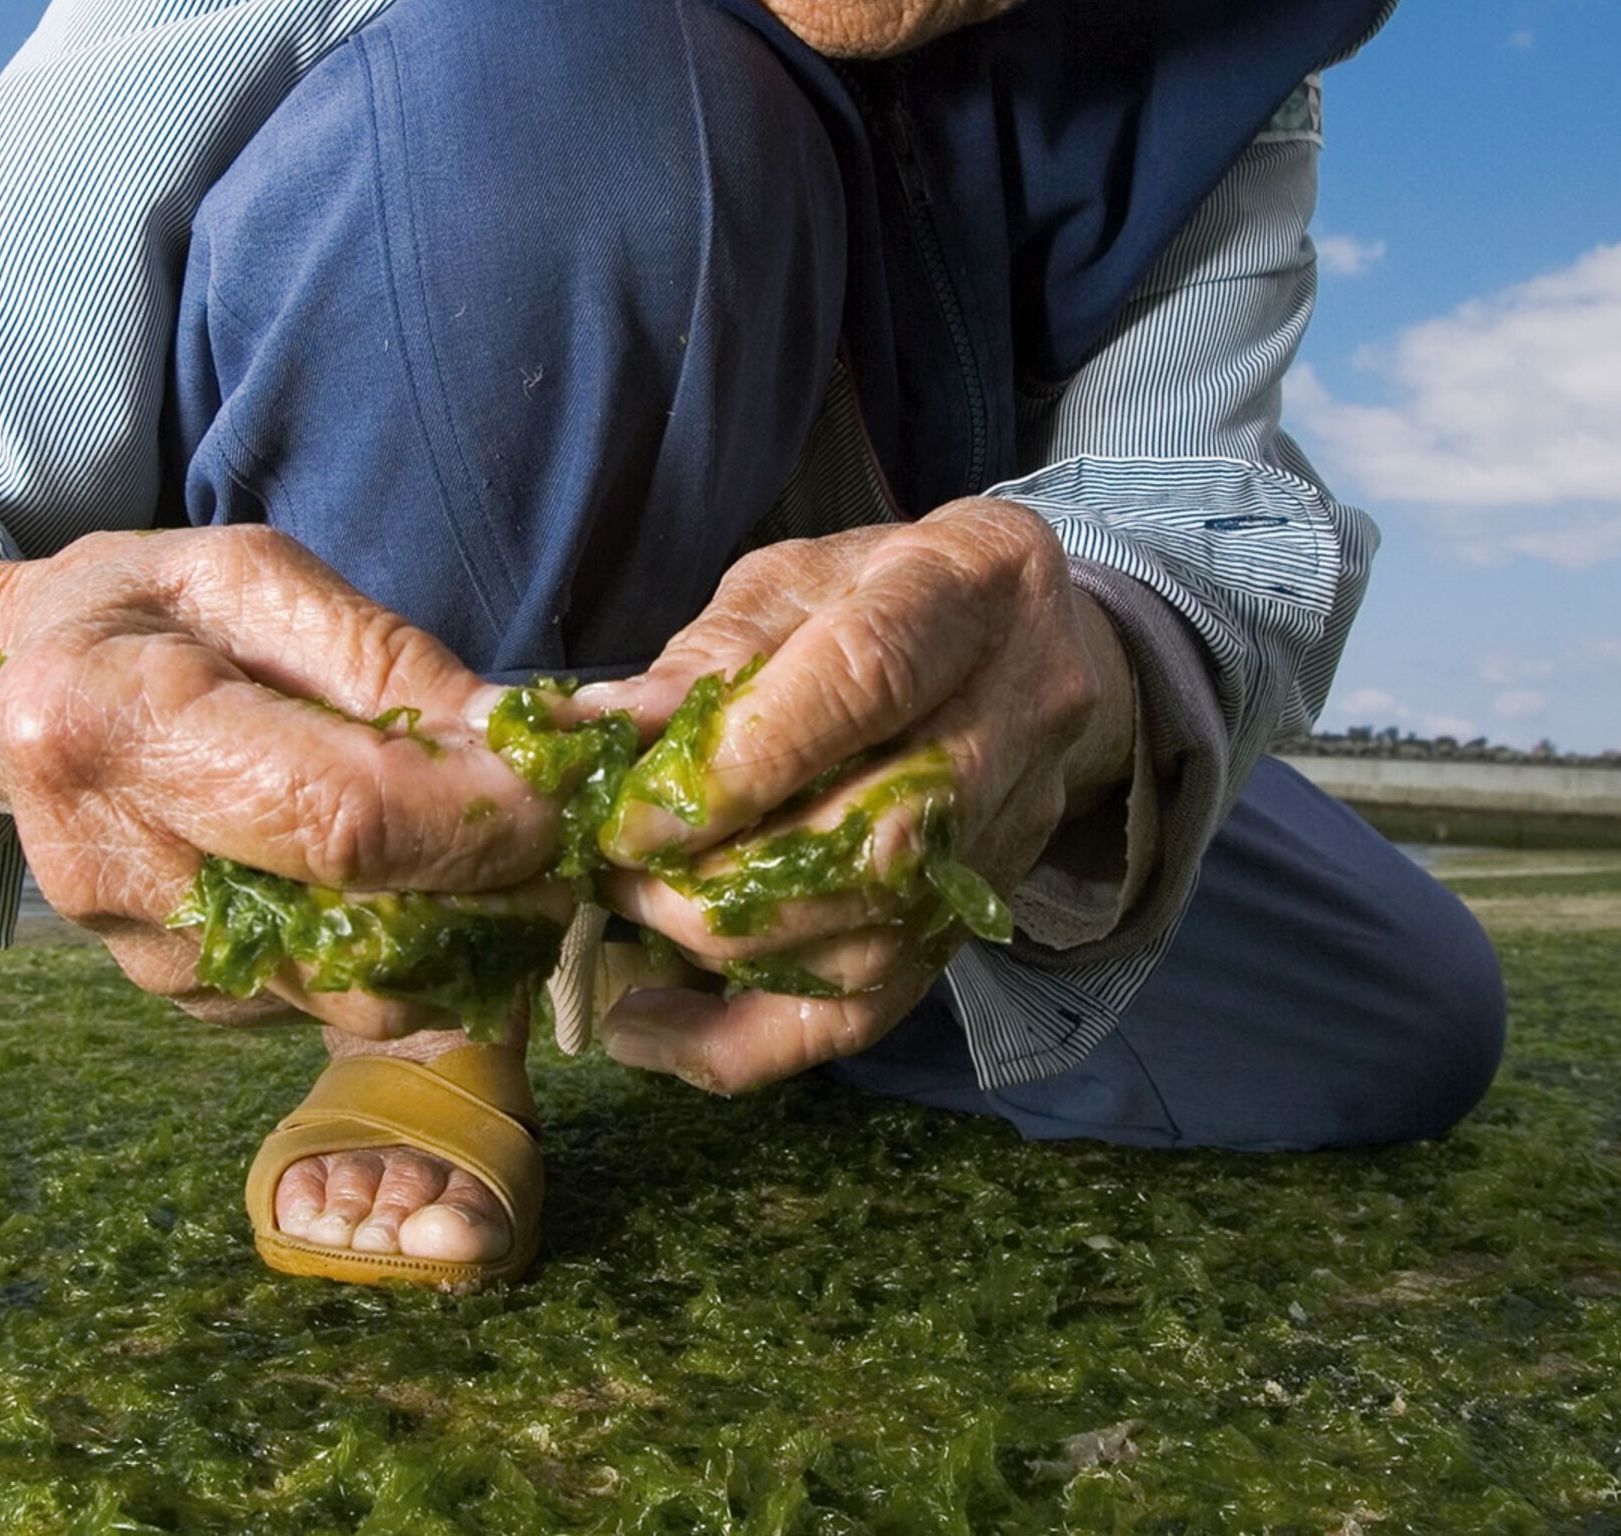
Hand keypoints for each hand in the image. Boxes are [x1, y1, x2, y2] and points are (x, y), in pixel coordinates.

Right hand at [0, 528, 568, 1035]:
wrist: (10, 695)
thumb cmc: (144, 612)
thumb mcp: (251, 577)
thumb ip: (384, 659)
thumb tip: (524, 740)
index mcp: (111, 723)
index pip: (340, 818)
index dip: (478, 818)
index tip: (564, 792)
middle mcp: (111, 864)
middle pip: (360, 931)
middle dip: (493, 893)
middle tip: (560, 834)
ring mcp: (139, 954)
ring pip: (360, 994)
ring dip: (460, 936)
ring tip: (494, 850)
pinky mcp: (181, 998)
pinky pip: (331, 1000)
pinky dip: (398, 952)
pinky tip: (403, 876)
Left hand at [581, 498, 1134, 1092]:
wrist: (1023, 640)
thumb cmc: (882, 593)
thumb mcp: (795, 581)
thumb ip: (708, 655)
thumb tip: (597, 735)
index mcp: (968, 587)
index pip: (862, 684)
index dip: (738, 764)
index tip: (630, 816)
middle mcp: (1018, 716)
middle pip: (877, 840)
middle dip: (720, 878)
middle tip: (612, 869)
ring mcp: (1012, 829)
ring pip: (874, 940)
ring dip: (726, 951)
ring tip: (630, 917)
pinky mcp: (978, 914)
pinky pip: (872, 1009)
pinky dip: (745, 1040)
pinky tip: (648, 1028)